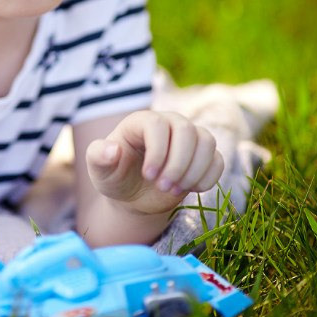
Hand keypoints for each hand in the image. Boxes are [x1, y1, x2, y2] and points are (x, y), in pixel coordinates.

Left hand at [85, 110, 223, 216]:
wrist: (134, 195)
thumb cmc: (116, 177)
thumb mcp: (100, 171)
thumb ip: (98, 158)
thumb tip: (111, 150)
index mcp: (142, 121)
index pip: (158, 125)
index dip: (158, 151)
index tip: (149, 175)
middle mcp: (169, 123)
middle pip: (187, 131)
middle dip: (177, 164)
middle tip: (163, 187)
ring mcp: (189, 137)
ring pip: (207, 142)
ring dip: (194, 171)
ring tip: (174, 189)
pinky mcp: (203, 155)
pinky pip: (217, 159)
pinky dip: (208, 177)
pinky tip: (191, 189)